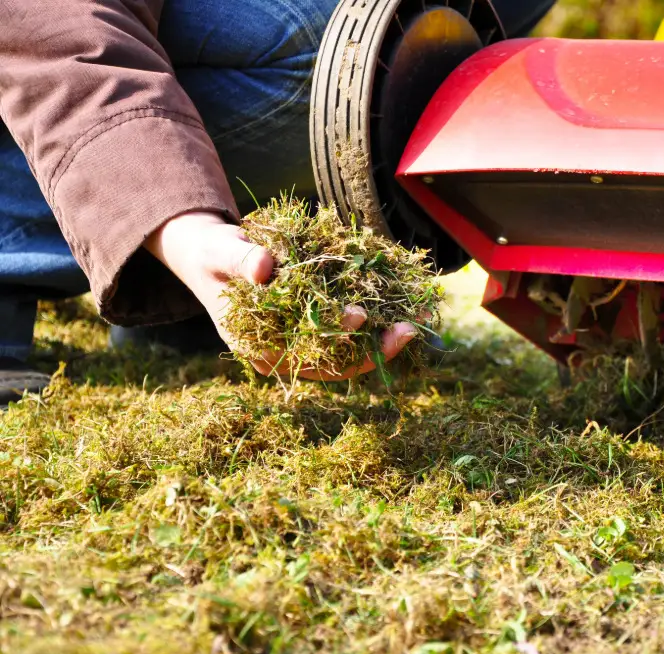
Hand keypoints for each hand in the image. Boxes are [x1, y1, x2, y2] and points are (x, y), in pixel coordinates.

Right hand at [143, 211, 418, 380]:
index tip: (360, 316)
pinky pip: (355, 327)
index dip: (334, 341)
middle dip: (377, 348)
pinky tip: (410, 304)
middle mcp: (288, 353)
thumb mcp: (221, 253)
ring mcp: (306, 341)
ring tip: (422, 318)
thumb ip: (241, 260)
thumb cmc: (213, 255)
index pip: (304, 356)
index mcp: (260, 349)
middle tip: (410, 328)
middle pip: (338, 362)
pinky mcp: (320, 322)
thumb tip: (264, 268)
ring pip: (353, 349)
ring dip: (388, 336)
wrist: (213, 254)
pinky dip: (383, 317)